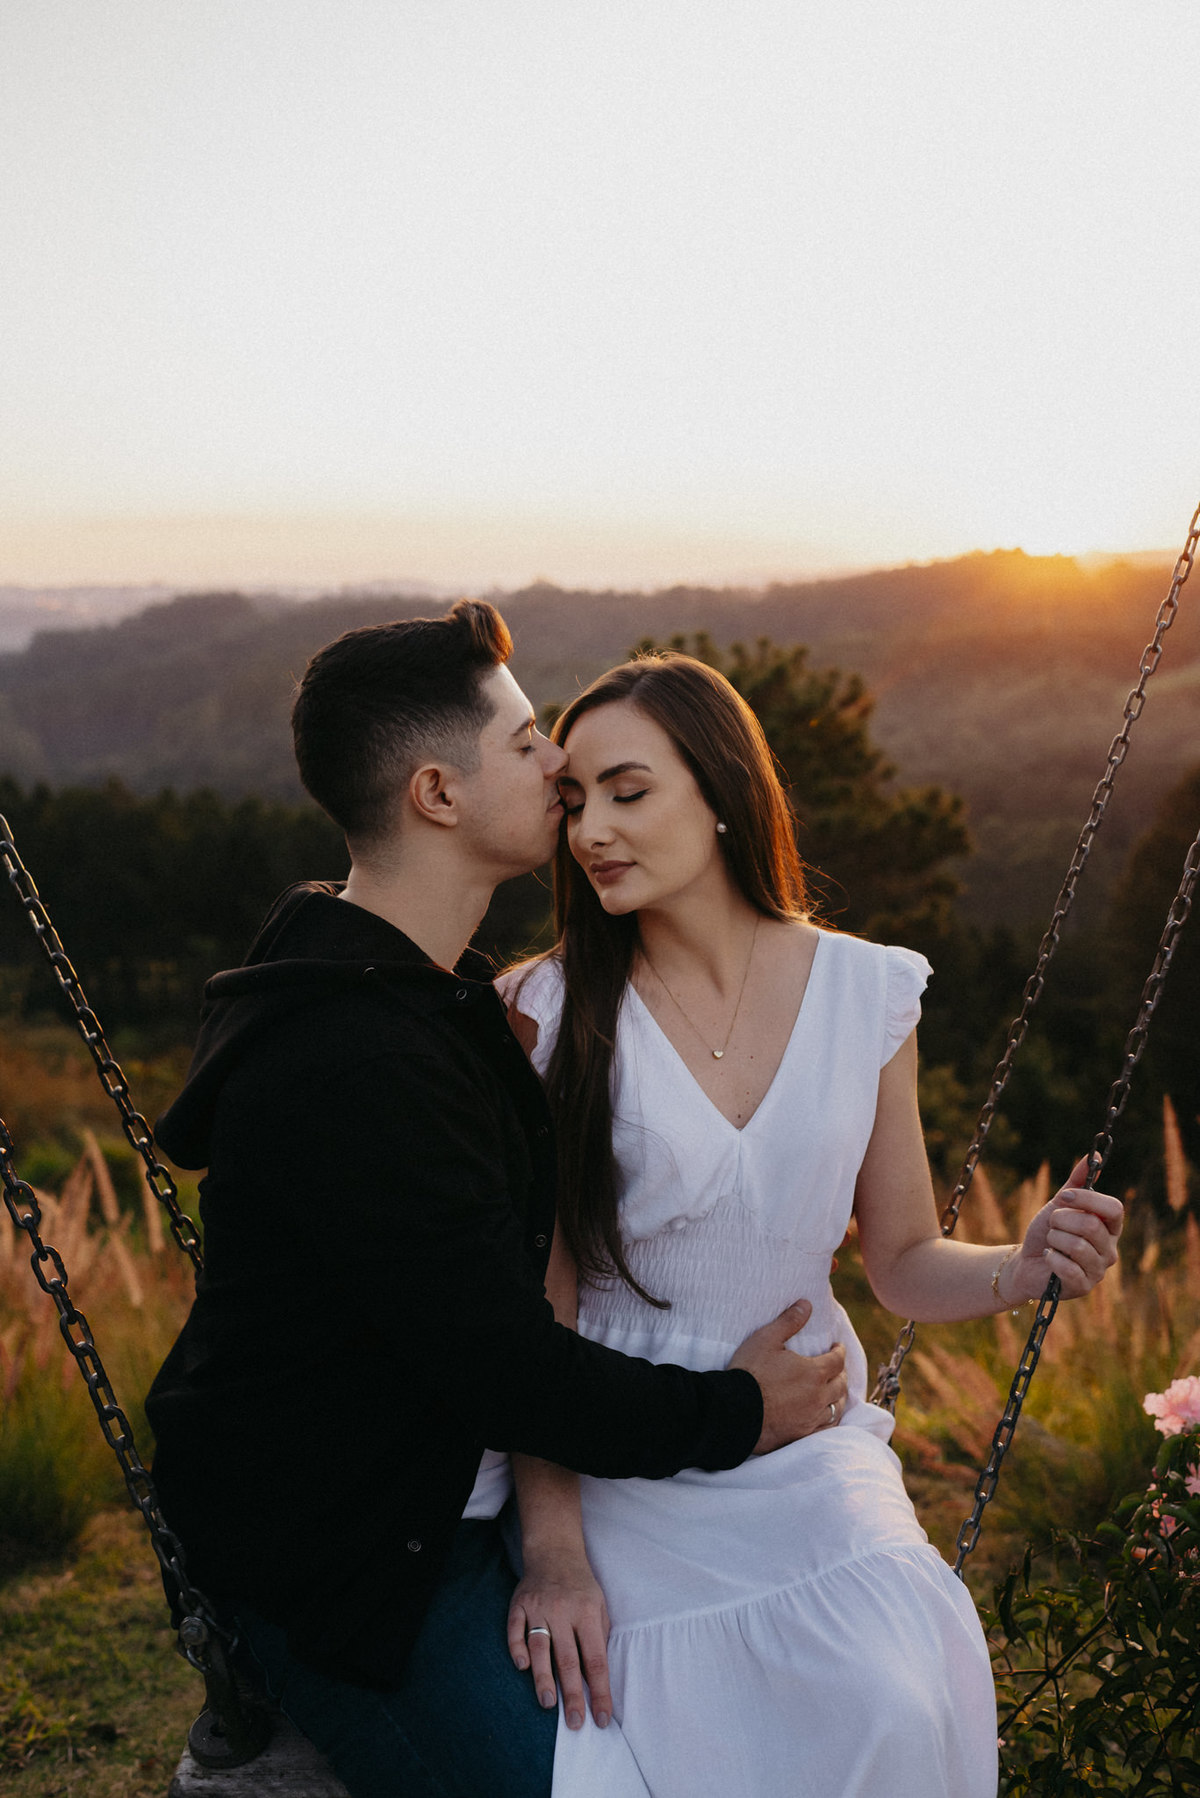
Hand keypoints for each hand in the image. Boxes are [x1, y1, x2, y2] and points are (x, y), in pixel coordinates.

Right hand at [508, 1546, 612, 1730]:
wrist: (554, 1552)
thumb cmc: (581, 1587)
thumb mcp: (600, 1606)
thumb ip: (599, 1639)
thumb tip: (598, 1680)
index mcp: (587, 1613)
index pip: (596, 1659)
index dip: (599, 1691)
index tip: (601, 1718)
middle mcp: (562, 1611)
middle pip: (567, 1659)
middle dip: (572, 1694)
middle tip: (576, 1723)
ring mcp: (538, 1607)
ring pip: (540, 1647)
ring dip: (543, 1678)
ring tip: (548, 1703)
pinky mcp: (518, 1604)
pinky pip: (515, 1630)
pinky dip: (517, 1649)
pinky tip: (523, 1667)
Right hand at [729, 1300, 848, 1454]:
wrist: (734, 1411)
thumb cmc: (750, 1372)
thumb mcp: (766, 1340)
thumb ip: (789, 1322)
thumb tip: (806, 1304)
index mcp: (813, 1372)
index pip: (836, 1360)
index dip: (839, 1351)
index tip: (837, 1347)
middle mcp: (818, 1396)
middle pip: (840, 1384)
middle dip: (840, 1373)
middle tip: (836, 1368)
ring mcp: (811, 1418)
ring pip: (836, 1408)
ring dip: (838, 1397)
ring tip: (834, 1392)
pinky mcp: (802, 1435)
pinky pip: (825, 1428)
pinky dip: (829, 1420)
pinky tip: (825, 1416)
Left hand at [1003, 1157, 1123, 1303]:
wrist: (1027, 1262)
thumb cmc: (1046, 1232)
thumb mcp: (1059, 1204)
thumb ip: (1076, 1182)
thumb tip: (1093, 1156)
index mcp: (1109, 1227)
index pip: (1114, 1208)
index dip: (1087, 1199)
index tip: (1063, 1197)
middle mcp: (1110, 1249)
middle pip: (1091, 1225)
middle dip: (1062, 1221)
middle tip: (1052, 1225)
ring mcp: (1099, 1270)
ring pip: (1078, 1246)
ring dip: (1055, 1239)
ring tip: (1050, 1242)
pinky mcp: (1084, 1286)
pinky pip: (1068, 1267)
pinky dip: (1051, 1257)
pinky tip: (1048, 1257)